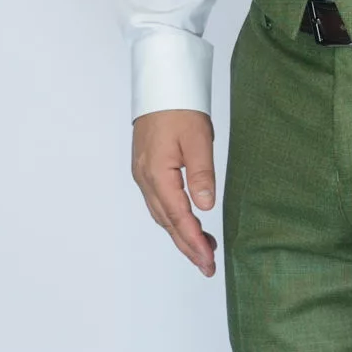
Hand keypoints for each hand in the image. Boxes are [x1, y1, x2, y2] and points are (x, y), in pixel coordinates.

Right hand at [131, 108, 217, 275]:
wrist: (160, 85)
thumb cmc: (180, 107)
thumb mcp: (198, 138)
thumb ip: (201, 173)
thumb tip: (205, 206)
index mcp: (157, 172)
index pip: (177, 216)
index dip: (193, 240)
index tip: (208, 259)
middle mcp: (145, 178)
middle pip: (167, 222)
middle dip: (187, 246)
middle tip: (207, 267)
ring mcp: (143, 175)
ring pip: (162, 214)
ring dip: (181, 234)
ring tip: (203, 251)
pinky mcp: (146, 170)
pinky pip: (159, 203)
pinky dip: (174, 219)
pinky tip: (188, 224)